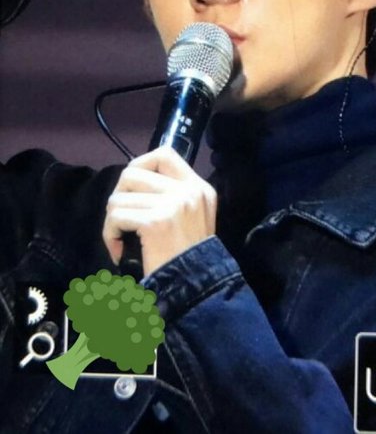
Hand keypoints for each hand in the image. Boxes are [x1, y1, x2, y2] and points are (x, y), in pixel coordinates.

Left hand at [103, 146, 217, 275]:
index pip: (164, 154)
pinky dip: (110, 234)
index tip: (132, 187)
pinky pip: (116, 216)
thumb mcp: (194, 218)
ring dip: (113, 219)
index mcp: (199, 187)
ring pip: (119, 197)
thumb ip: (174, 196)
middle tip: (122, 217)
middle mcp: (188, 190)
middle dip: (119, 195)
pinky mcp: (155, 221)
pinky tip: (118, 250)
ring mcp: (173, 204)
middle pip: (133, 173)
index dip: (140, 164)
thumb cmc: (191, 259)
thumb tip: (136, 181)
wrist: (196, 288)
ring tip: (121, 238)